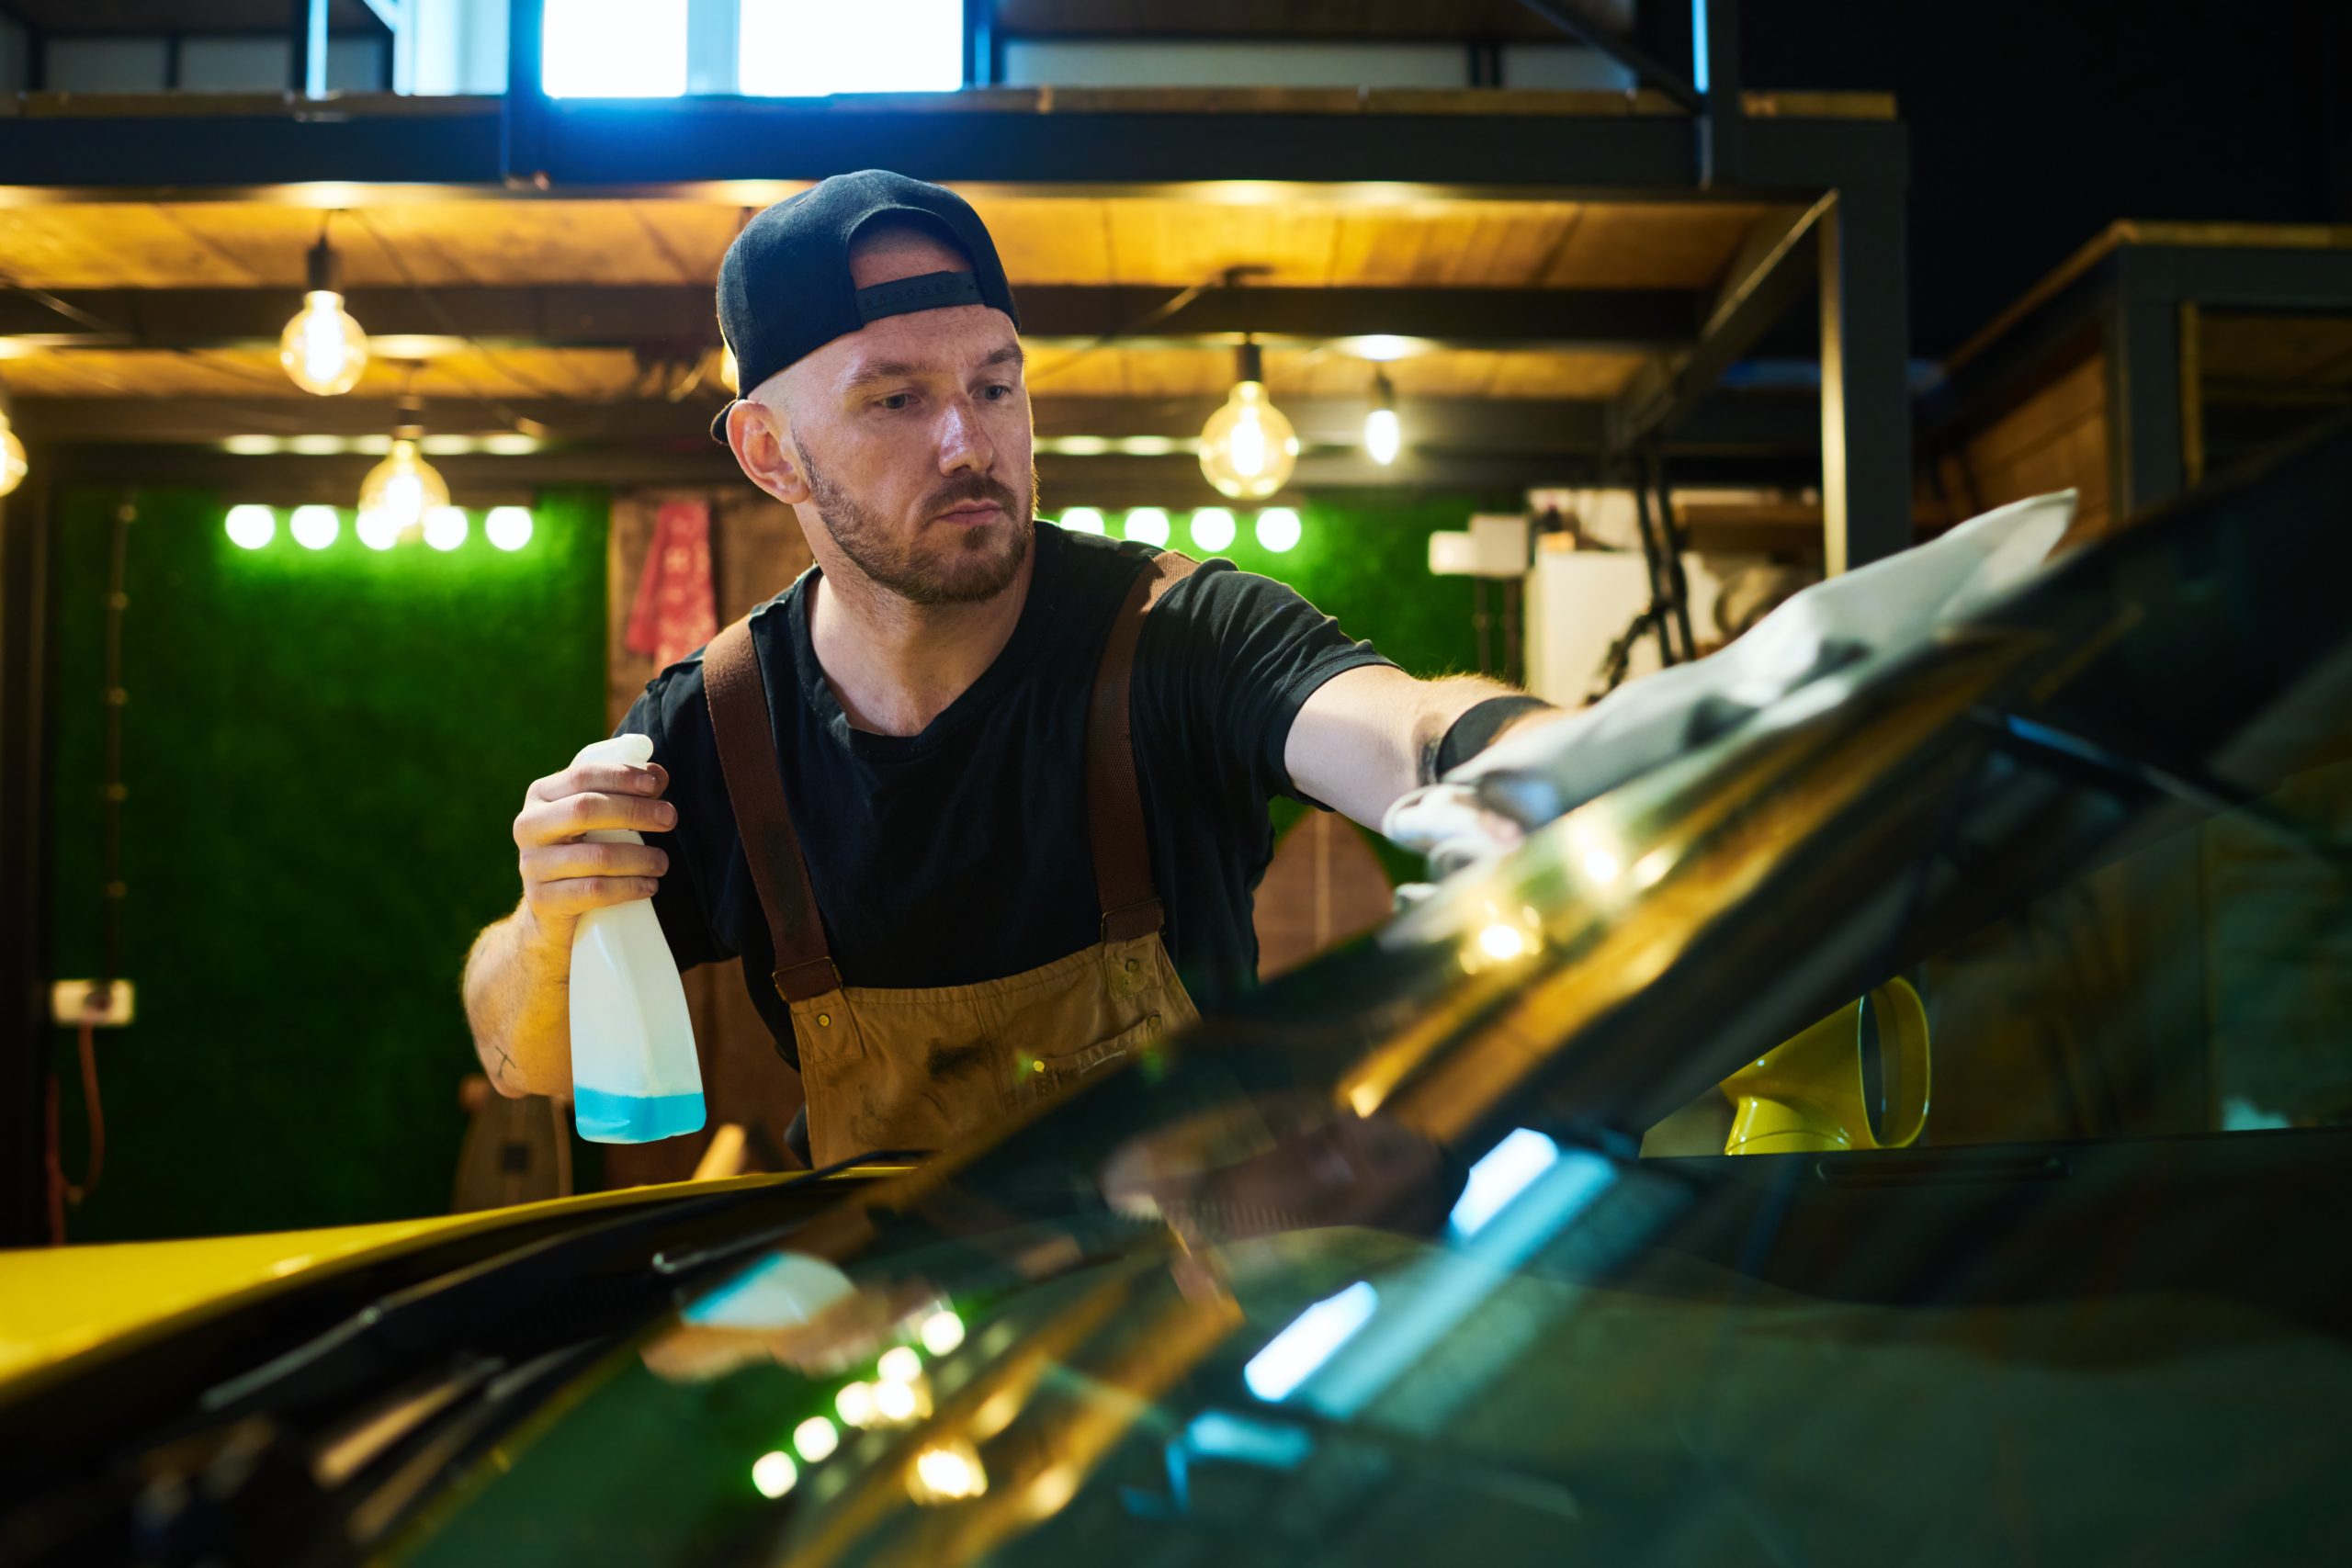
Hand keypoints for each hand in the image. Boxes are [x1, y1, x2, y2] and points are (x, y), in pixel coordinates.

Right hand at [511, 756, 675, 952]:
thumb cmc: (582, 851)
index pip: (582, 776)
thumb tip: (658, 776)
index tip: (656, 784)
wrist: (551, 909)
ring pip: (597, 856)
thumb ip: (625, 794)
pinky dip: (629, 888)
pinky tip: (648, 887)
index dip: (621, 776)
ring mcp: (533, 865)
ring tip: (662, 862)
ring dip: (640, 857)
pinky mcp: (543, 900)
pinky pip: (594, 891)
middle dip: (635, 811)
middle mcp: (529, 826)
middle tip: (670, 818)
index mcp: (541, 796)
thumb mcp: (597, 819)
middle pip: (585, 809)